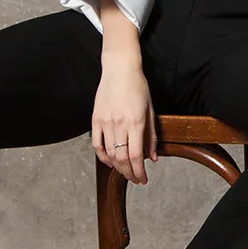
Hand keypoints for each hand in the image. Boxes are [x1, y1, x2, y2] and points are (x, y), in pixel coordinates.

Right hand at [91, 61, 157, 183]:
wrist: (119, 69)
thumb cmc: (138, 87)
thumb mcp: (150, 111)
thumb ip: (151, 136)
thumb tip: (152, 158)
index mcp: (136, 122)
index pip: (135, 156)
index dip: (139, 172)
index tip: (143, 179)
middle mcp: (119, 124)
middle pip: (121, 159)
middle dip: (129, 173)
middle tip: (135, 179)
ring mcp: (105, 122)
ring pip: (109, 154)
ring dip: (117, 167)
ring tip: (124, 171)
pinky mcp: (95, 119)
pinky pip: (96, 144)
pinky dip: (103, 156)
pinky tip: (109, 161)